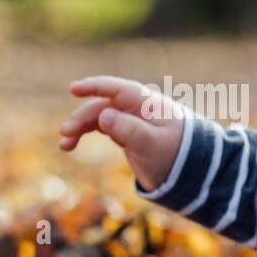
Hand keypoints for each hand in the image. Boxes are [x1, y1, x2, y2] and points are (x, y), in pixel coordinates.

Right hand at [60, 76, 185, 192]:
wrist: (192, 169)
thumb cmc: (176, 154)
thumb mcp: (152, 144)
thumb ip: (129, 129)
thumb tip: (103, 115)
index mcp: (146, 103)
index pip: (117, 89)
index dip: (95, 86)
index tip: (74, 89)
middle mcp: (136, 108)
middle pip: (103, 105)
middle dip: (82, 117)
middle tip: (65, 133)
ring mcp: (130, 119)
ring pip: (98, 117)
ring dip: (80, 127)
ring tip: (64, 145)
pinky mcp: (126, 132)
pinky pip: (101, 127)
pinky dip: (85, 134)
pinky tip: (70, 145)